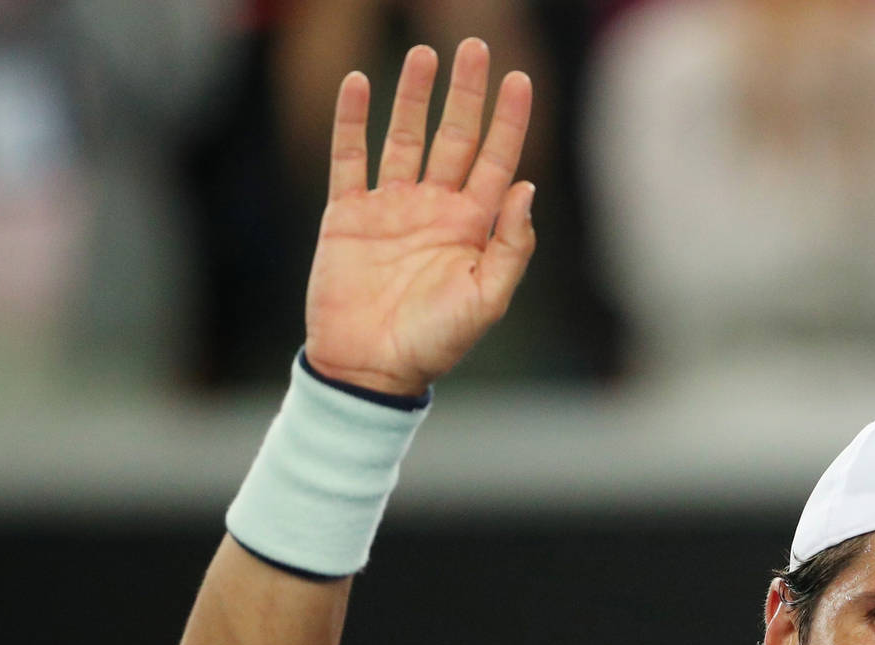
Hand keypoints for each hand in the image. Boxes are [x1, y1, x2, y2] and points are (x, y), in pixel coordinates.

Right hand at [303, 39, 535, 396]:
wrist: (370, 369)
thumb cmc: (435, 342)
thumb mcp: (486, 300)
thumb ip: (511, 246)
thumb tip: (527, 188)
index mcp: (473, 227)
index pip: (496, 160)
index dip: (508, 120)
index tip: (519, 78)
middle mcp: (435, 208)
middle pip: (454, 136)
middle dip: (466, 93)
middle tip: (475, 45)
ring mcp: (391, 207)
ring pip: (404, 137)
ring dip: (413, 96)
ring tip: (424, 54)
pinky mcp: (348, 215)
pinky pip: (350, 158)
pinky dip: (352, 121)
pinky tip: (359, 84)